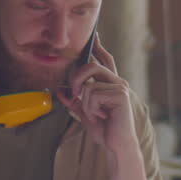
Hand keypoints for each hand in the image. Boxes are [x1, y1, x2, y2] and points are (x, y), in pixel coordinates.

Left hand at [57, 33, 139, 156]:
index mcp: (110, 83)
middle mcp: (117, 82)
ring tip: (95, 115)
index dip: (99, 47)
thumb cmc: (104, 129)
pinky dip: (91, 109)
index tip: (94, 34)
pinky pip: (93, 95)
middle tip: (72, 93)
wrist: (116, 145)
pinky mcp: (120, 95)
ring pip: (88, 85)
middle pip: (91, 66)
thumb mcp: (84, 112)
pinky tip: (102, 117)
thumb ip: (74, 100)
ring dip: (85, 104)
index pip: (104, 60)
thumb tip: (59, 91)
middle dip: (76, 78)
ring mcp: (120, 87)